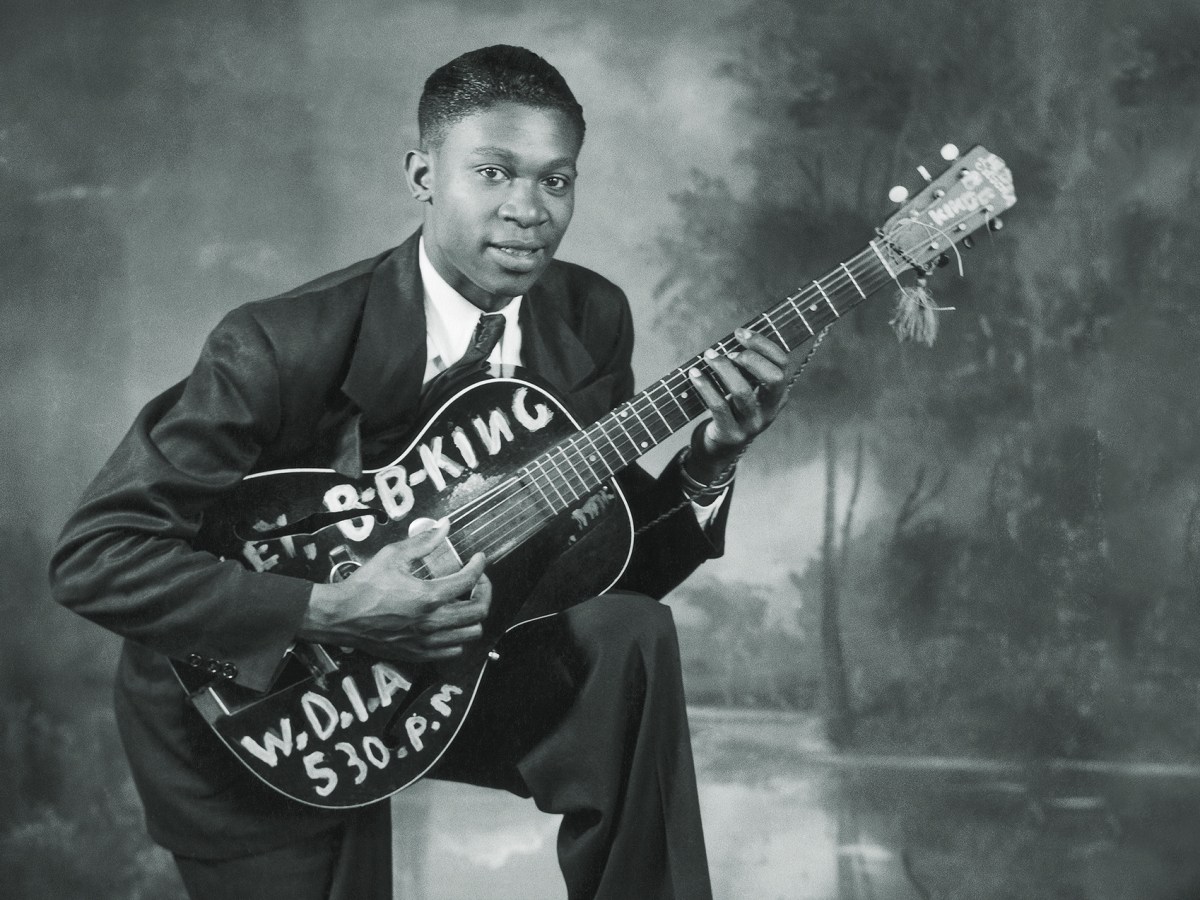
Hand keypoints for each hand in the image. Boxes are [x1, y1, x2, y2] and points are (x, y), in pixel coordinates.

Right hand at [300, 519, 490, 661]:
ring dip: (474, 617)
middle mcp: (432, 622)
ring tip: (466, 603)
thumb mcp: (393, 556)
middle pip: (478, 612)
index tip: (478, 559)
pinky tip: (450, 623)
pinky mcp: (418, 653)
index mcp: (428, 596)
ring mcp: (427, 641)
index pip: (469, 581)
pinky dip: (459, 637)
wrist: (341, 616)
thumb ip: (423, 542)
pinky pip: (453, 651)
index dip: (479, 566)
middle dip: (485, 592)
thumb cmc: (364, 585)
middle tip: (478, 582)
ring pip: (470, 634)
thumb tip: (444, 526)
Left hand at [685, 326, 795, 478]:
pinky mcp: (731, 434)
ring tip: (709, 356)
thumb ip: (746, 367)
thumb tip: (736, 335)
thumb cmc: (732, 408)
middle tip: (730, 352)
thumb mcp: (746, 388)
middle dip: (751, 358)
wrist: (721, 447)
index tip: (740, 333)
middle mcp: (770, 410)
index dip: (763, 344)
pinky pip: (718, 406)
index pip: (782, 364)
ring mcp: (752, 425)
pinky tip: (694, 374)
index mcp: (779, 395)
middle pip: (774, 378)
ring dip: (724, 368)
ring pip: (742, 391)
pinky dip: (705, 386)